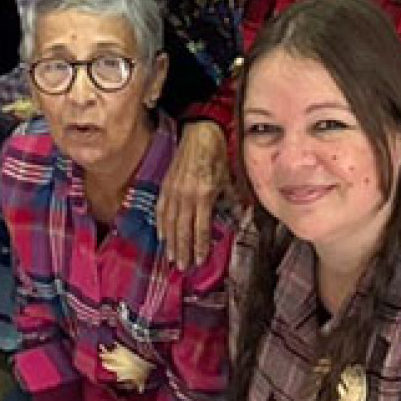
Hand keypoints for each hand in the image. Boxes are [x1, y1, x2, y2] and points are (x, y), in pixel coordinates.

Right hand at [161, 122, 227, 268]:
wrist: (199, 133)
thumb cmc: (216, 155)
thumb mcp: (228, 178)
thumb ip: (231, 199)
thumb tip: (240, 216)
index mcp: (204, 194)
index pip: (200, 227)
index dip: (199, 246)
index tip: (199, 260)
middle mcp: (186, 195)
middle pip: (183, 229)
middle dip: (182, 250)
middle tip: (182, 267)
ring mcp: (173, 190)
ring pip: (170, 222)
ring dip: (171, 242)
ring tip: (171, 258)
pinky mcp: (166, 185)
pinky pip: (161, 209)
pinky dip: (160, 224)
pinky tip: (162, 236)